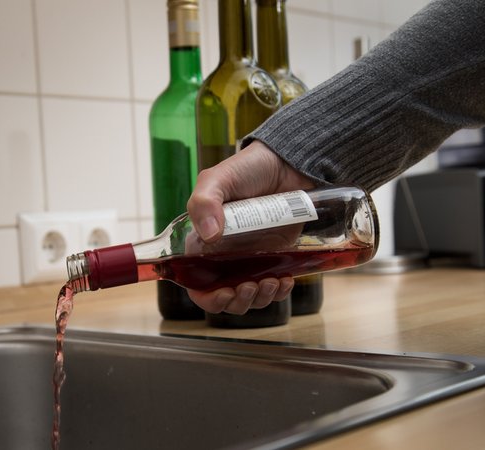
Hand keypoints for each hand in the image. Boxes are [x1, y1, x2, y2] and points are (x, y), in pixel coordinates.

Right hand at [185, 140, 315, 313]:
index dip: (207, 297)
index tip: (224, 293)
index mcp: (203, 242)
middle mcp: (225, 256)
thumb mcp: (218, 179)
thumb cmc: (248, 168)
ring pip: (251, 296)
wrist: (288, 164)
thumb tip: (209, 235)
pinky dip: (280, 291)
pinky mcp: (276, 257)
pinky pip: (274, 287)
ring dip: (261, 298)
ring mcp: (252, 258)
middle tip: (251, 286)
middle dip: (238, 301)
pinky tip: (285, 279)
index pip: (196, 283)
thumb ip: (204, 202)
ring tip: (272, 281)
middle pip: (226, 297)